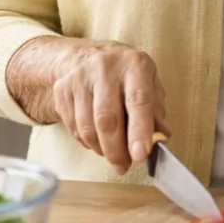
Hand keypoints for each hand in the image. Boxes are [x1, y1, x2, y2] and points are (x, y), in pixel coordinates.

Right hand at [49, 40, 167, 175]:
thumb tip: (161, 139)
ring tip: (113, 155)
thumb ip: (156, 111)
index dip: (139, 130)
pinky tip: (97, 142)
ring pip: (87, 127)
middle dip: (116, 150)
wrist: (86, 56)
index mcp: (134, 65)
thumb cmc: (126, 75)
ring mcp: (80, 78)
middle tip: (124, 166)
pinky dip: (87, 143)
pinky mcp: (62, 90)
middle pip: (107, 118)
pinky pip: (73, 128)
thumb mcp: (149, 83)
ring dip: (101, 149)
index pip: (138, 100)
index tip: (140, 155)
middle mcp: (105, 68)